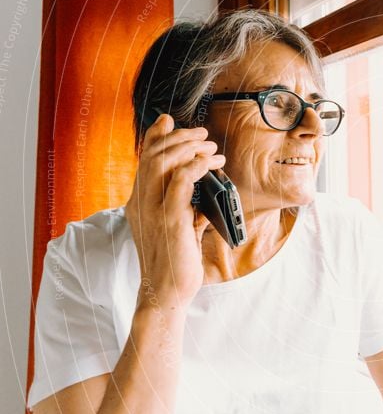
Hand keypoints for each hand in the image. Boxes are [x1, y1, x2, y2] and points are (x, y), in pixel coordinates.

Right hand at [125, 114, 224, 311]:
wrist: (166, 292)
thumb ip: (186, 208)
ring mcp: (153, 210)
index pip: (143, 160)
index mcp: (139, 203)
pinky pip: (183, 180)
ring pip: (164, 162)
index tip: (168, 121)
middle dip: (178, 136)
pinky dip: (198, 165)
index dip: (154, 136)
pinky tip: (212, 163)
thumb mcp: (179, 229)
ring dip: (190, 147)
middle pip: (153, 154)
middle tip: (201, 133)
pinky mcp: (171, 219)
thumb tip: (206, 193)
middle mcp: (141, 203)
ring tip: (211, 146)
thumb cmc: (175, 263)